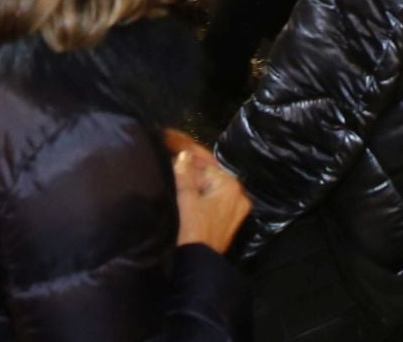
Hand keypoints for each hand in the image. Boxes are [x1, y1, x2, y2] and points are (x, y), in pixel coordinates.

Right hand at [166, 129, 249, 252]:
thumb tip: (184, 156)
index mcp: (229, 185)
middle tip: (165, 147)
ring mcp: (233, 208)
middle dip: (186, 160)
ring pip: (207, 183)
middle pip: (207, 169)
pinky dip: (196, 189)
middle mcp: (237, 194)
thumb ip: (184, 173)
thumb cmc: (191, 231)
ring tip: (169, 162)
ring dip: (190, 174)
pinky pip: (210, 195)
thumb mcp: (185, 199)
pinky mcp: (226, 219)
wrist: (197, 267)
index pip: (204, 158)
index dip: (183, 145)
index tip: (166, 135)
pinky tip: (181, 183)